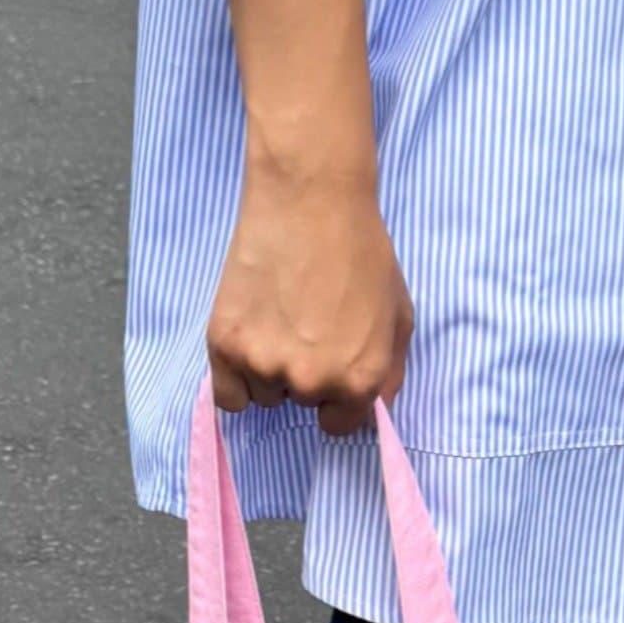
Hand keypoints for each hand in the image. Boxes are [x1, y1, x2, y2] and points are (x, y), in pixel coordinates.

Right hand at [206, 170, 412, 436]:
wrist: (311, 198)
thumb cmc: (361, 253)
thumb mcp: (399, 319)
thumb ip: (389, 375)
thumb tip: (372, 411)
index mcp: (359, 382)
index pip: (339, 424)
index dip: (335, 396)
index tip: (329, 364)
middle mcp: (311, 382)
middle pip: (301, 405)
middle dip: (304, 375)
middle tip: (303, 324)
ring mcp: (265, 364)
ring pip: (264, 396)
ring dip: (268, 371)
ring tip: (276, 318)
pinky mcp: (224, 344)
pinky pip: (227, 398)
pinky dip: (235, 379)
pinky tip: (247, 342)